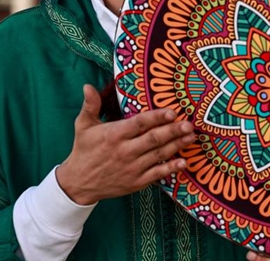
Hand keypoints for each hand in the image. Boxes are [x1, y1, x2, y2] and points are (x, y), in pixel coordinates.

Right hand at [56, 84, 194, 204]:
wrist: (78, 183)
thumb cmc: (84, 150)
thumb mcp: (83, 126)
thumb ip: (90, 105)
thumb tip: (87, 86)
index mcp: (114, 135)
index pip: (139, 124)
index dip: (157, 117)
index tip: (172, 112)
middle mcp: (124, 151)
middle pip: (153, 139)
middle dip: (173, 131)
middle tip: (189, 124)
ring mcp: (132, 168)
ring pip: (158, 154)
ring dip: (177, 146)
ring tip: (191, 137)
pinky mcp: (136, 182)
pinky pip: (157, 174)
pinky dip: (171, 168)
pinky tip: (184, 162)